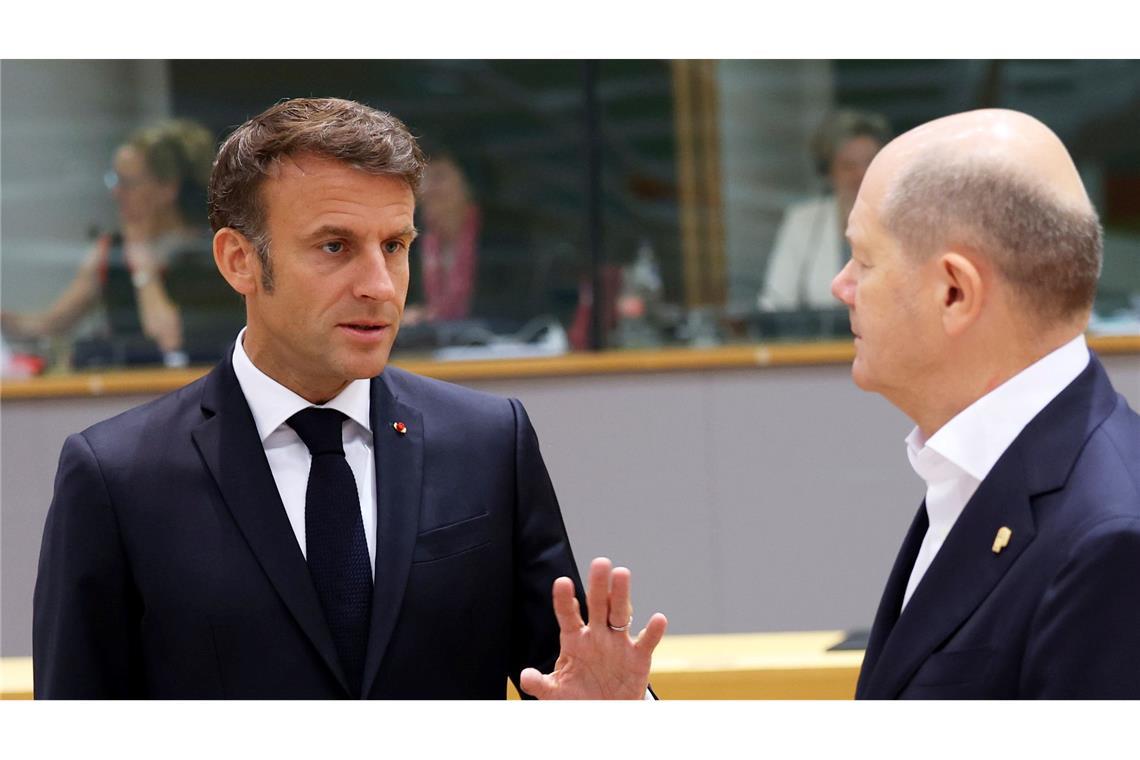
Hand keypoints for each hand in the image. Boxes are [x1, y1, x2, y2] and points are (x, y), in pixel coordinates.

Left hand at [520, 557, 666, 699]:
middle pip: (597, 605)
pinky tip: (657, 619)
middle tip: (600, 563)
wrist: (604, 712)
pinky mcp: (638, 658)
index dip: (564, 599)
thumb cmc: (578, 698)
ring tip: (622, 574)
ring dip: (622, 596)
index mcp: (574, 639)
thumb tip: (525, 677)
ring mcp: (618, 643)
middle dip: (598, 585)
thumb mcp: (556, 693)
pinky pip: (646, 642)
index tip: (562, 582)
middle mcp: (596, 635)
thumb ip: (541, 684)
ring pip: (620, 614)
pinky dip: (653, 631)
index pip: (567, 615)